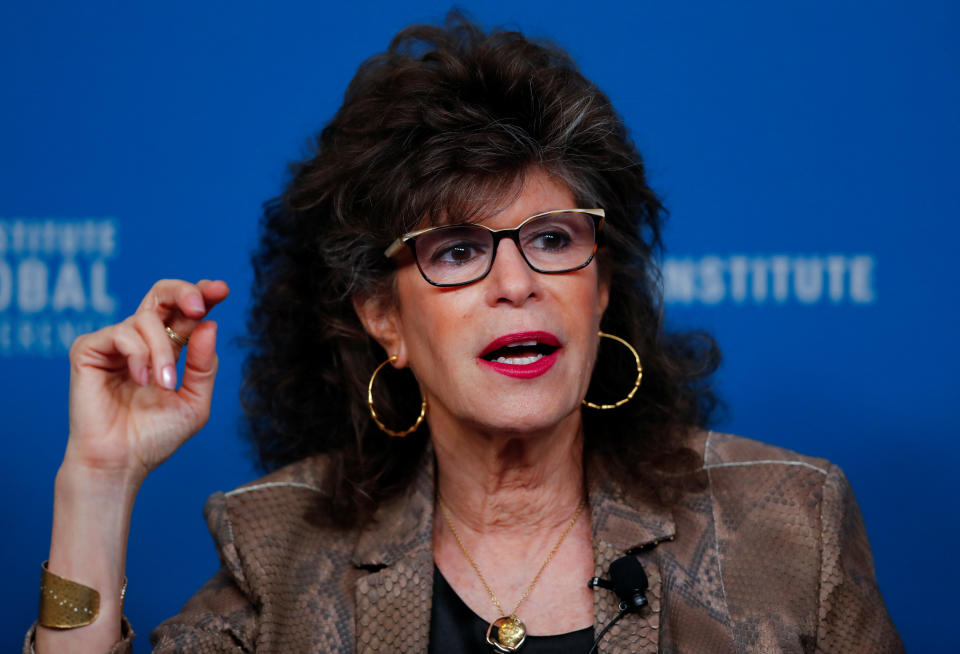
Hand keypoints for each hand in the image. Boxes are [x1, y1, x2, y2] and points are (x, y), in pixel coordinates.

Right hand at [62, 279, 229, 482]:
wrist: (122, 462)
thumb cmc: (155, 436)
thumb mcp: (194, 401)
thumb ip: (204, 365)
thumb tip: (210, 324)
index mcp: (168, 349)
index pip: (185, 312)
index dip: (202, 295)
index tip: (222, 289)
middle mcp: (141, 340)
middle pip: (161, 294)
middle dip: (184, 291)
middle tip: (200, 305)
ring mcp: (114, 343)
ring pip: (146, 318)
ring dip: (163, 352)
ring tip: (165, 384)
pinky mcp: (89, 349)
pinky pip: (121, 333)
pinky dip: (139, 355)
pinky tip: (141, 381)